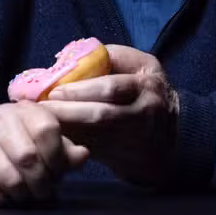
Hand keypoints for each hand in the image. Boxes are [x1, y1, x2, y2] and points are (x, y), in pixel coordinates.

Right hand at [0, 101, 89, 204]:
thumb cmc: (13, 146)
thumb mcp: (40, 141)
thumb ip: (64, 148)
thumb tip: (83, 155)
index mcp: (23, 109)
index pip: (47, 129)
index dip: (57, 155)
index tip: (59, 170)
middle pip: (28, 157)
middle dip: (42, 181)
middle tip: (45, 190)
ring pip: (10, 178)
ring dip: (24, 194)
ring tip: (29, 195)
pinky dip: (4, 199)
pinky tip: (8, 196)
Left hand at [44, 45, 179, 185]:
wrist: (174, 131)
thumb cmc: (148, 90)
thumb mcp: (141, 65)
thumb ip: (111, 57)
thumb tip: (72, 59)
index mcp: (146, 85)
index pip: (110, 88)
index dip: (79, 90)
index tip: (55, 91)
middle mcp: (143, 113)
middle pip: (100, 115)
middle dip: (67, 112)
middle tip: (41, 109)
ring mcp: (135, 139)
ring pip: (95, 137)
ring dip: (66, 130)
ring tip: (42, 123)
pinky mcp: (125, 157)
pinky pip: (93, 151)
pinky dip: (73, 144)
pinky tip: (55, 138)